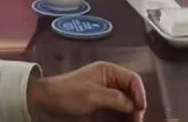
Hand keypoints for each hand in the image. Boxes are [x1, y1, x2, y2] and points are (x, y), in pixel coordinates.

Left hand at [27, 63, 146, 120]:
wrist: (46, 102)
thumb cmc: (68, 93)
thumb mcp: (93, 95)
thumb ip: (115, 98)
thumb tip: (134, 105)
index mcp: (108, 71)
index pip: (133, 79)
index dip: (140, 94)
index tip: (140, 109)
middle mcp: (109, 80)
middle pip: (131, 92)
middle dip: (136, 106)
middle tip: (136, 121)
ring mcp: (105, 92)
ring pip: (125, 103)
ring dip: (129, 113)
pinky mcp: (101, 104)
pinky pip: (116, 111)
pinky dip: (121, 117)